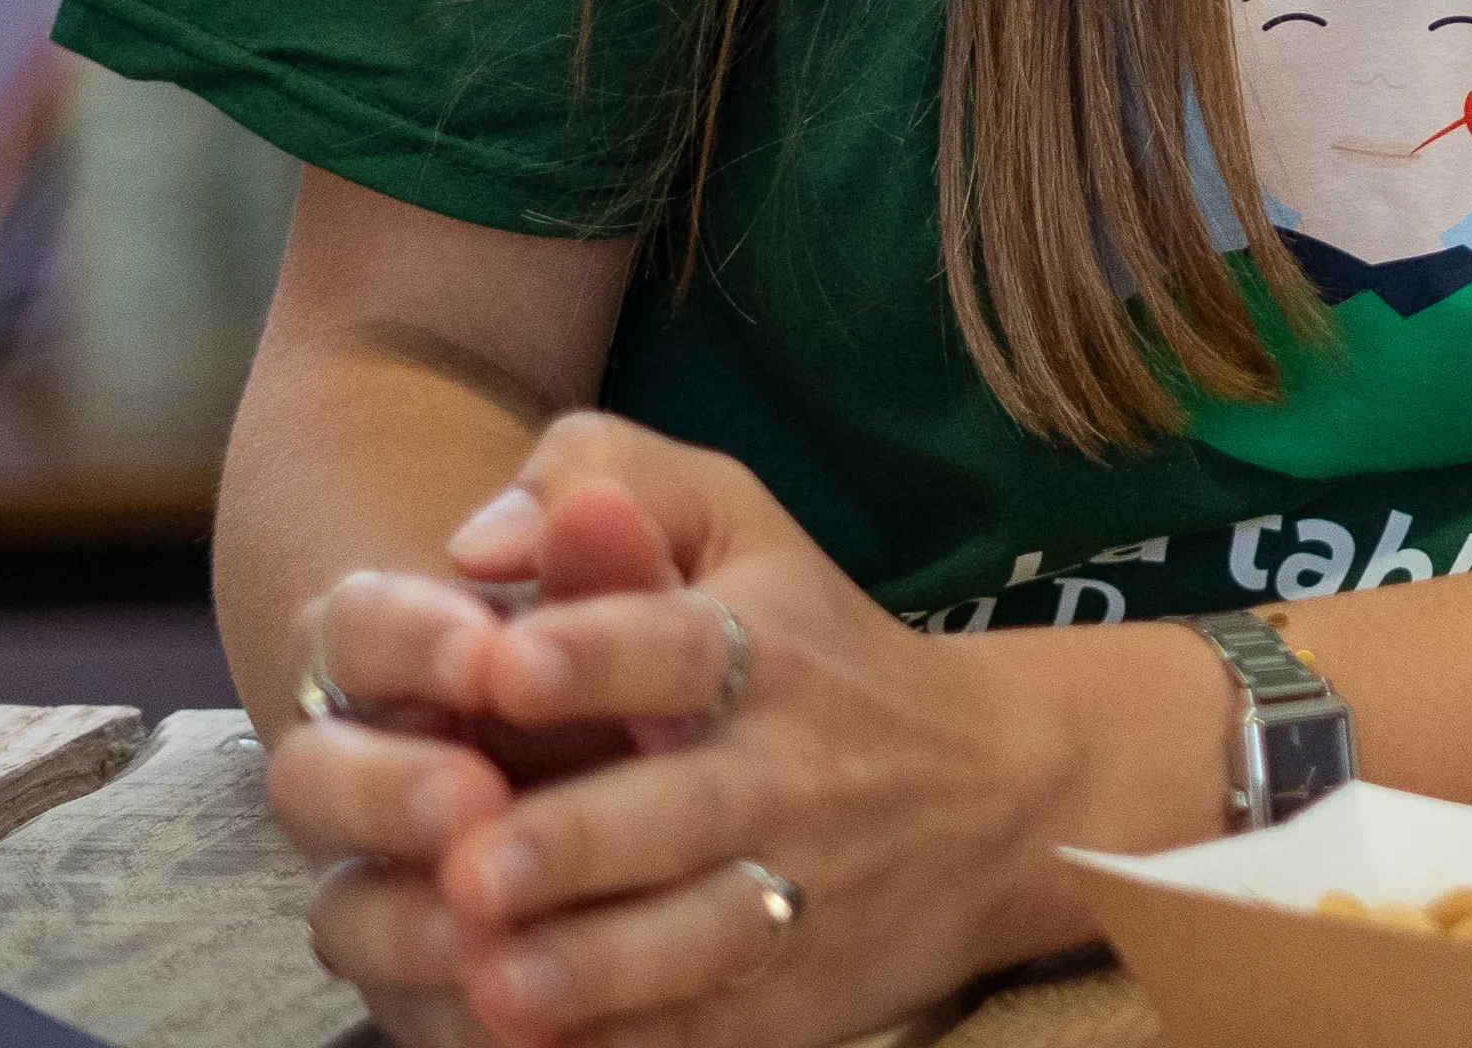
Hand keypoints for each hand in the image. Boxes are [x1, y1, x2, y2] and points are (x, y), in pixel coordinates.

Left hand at [294, 413, 1211, 1047]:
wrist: (996, 796)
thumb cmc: (815, 645)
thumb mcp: (737, 521)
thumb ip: (609, 480)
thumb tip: (483, 539)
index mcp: (763, 646)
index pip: (677, 644)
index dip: (593, 653)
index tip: (504, 666)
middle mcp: (784, 770)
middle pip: (681, 810)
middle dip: (579, 842)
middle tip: (475, 868)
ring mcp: (796, 892)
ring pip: (696, 940)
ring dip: (597, 968)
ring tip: (497, 982)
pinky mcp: (790, 1001)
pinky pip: (704, 1034)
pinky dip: (626, 1046)